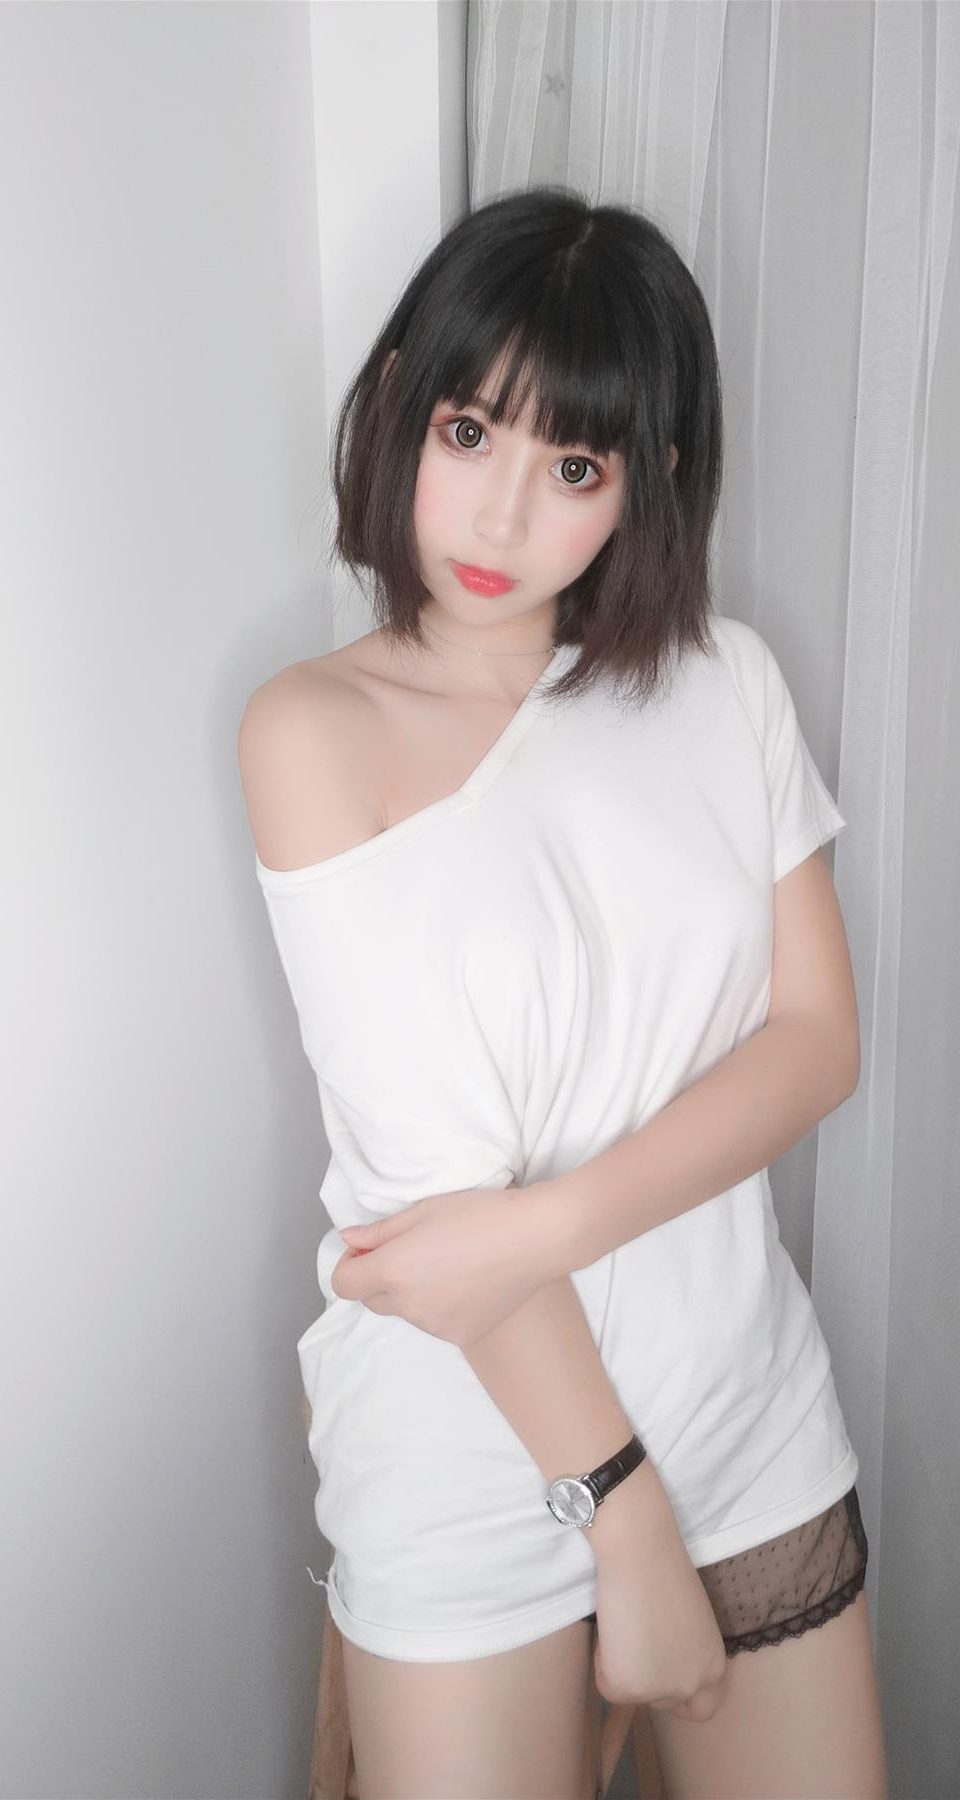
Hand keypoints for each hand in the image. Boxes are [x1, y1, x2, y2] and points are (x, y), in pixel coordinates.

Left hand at [328, 1182, 555, 1345]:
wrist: (535, 1238)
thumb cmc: (479, 1214)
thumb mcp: (423, 1211)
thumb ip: (379, 1231)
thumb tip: (348, 1240)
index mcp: (394, 1270)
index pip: (344, 1285)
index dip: (350, 1266)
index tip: (367, 1251)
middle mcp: (410, 1306)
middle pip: (372, 1301)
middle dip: (379, 1279)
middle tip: (410, 1252)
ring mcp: (435, 1327)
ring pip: (406, 1312)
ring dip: (412, 1294)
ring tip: (448, 1265)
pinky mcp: (460, 1337)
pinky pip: (435, 1323)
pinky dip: (440, 1307)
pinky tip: (467, 1283)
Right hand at [591, 1469, 730, 1722]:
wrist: (641, 1549)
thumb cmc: (663, 1567)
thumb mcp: (688, 1620)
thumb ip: (682, 1648)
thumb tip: (657, 1657)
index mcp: (714, 1663)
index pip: (705, 1705)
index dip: (683, 1697)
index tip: (662, 1676)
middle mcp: (695, 1685)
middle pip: (670, 1706)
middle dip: (649, 1685)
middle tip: (632, 1657)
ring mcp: (663, 1691)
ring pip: (633, 1693)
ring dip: (624, 1665)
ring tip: (625, 1622)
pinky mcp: (630, 1688)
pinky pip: (606, 1683)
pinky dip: (602, 1658)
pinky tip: (613, 1624)